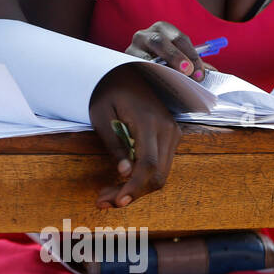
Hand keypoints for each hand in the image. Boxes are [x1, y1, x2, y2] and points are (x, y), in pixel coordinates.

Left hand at [88, 64, 181, 208]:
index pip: (148, 164)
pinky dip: (142, 178)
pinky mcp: (171, 136)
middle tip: (102, 201)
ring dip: (136, 189)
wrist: (126, 71)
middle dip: (131, 193)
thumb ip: (114, 143)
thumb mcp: (100, 114)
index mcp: (148, 121)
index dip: (134, 187)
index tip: (118, 202)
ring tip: (106, 195)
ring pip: (161, 174)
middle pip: (157, 175)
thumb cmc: (107, 90)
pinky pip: (160, 165)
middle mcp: (167, 129)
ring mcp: (172, 132)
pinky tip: (120, 182)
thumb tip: (125, 172)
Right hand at [125, 21, 210, 80]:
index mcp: (163, 29)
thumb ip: (195, 64)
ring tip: (171, 77)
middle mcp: (145, 34)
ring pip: (144, 54)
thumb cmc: (163, 62)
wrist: (137, 68)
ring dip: (159, 67)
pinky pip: (134, 67)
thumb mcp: (179, 58)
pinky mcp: (123, 60)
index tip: (200, 74)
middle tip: (187, 71)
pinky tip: (155, 82)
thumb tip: (215, 73)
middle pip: (160, 41)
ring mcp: (132, 47)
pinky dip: (145, 74)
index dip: (192, 56)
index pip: (180, 39)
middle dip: (175, 56)